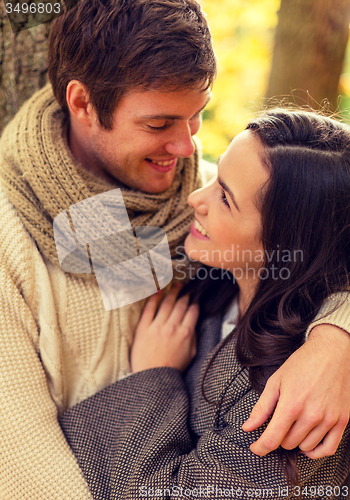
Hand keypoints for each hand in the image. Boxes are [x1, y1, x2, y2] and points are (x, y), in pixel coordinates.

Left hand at [131, 286, 198, 372]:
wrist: (152, 378)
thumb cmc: (172, 368)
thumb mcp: (191, 354)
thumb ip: (193, 337)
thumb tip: (193, 324)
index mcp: (186, 333)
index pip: (192, 311)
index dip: (195, 302)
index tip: (194, 298)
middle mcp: (172, 327)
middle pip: (181, 304)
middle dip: (185, 294)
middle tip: (186, 288)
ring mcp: (157, 326)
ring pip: (167, 303)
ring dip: (173, 292)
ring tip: (175, 286)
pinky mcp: (144, 328)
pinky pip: (149, 309)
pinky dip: (154, 298)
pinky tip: (158, 291)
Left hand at [242, 325, 349, 457]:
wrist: (331, 353)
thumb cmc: (302, 364)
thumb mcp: (276, 381)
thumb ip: (262, 407)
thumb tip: (247, 427)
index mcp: (291, 404)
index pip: (272, 439)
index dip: (260, 447)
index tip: (256, 448)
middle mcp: (311, 415)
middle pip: (288, 443)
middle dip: (279, 436)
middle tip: (279, 422)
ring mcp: (328, 419)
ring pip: (305, 447)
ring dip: (296, 440)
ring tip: (294, 424)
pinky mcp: (342, 420)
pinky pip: (328, 449)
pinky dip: (316, 451)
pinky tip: (308, 442)